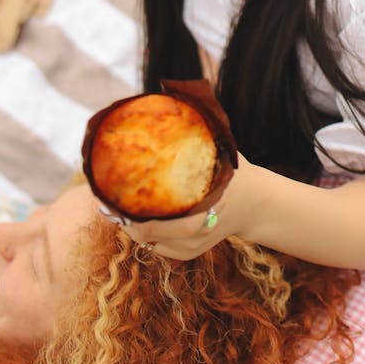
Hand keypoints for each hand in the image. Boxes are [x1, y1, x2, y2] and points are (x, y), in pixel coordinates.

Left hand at [119, 153, 258, 259]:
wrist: (254, 204)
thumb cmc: (231, 174)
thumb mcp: (218, 155)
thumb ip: (198, 141)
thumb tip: (171, 111)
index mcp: (202, 208)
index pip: (156, 220)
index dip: (130, 211)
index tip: (112, 196)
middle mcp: (196, 232)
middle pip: (147, 234)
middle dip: (125, 221)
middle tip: (110, 205)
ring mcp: (193, 246)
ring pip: (150, 244)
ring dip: (133, 228)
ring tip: (119, 210)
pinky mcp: (190, 253)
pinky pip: (159, 248)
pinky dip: (146, 236)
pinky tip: (137, 220)